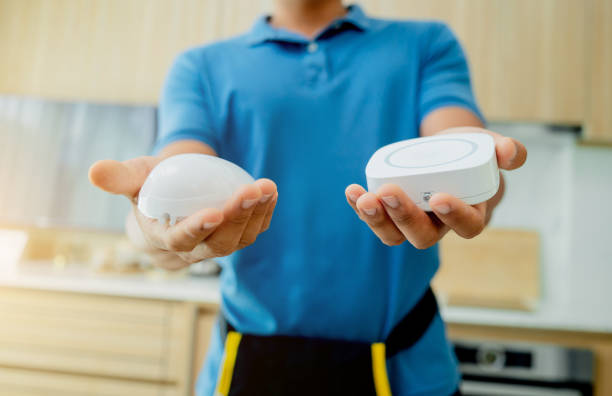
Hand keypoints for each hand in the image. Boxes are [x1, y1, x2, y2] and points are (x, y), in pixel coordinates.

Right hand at [89, 156, 277, 267]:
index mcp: (165, 239)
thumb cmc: (150, 186)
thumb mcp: (134, 178)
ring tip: (266, 186)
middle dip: (236, 218)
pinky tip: (271, 191)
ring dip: (256, 214)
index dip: (196, 229)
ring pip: (240, 239)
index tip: (213, 213)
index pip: (181, 240)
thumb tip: (95, 170)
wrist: (173, 197)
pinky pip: (254, 229)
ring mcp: (219, 245)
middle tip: (250, 190)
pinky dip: (265, 212)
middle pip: (218, 244)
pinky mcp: (237, 236)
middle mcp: (194, 249)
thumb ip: (118, 177)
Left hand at [345, 127, 526, 248]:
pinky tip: (351, 191)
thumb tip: (509, 153)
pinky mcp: (391, 213)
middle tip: (390, 193)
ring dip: (377, 220)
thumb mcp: (489, 147)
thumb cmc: (471, 153)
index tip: (440, 197)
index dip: (455, 217)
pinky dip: (360, 207)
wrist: (445, 151)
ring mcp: (413, 221)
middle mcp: (440, 225)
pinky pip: (376, 219)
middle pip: (423, 236)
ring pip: (394, 235)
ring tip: (363, 198)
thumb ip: (505, 150)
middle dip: (404, 217)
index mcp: (471, 214)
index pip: (468, 226)